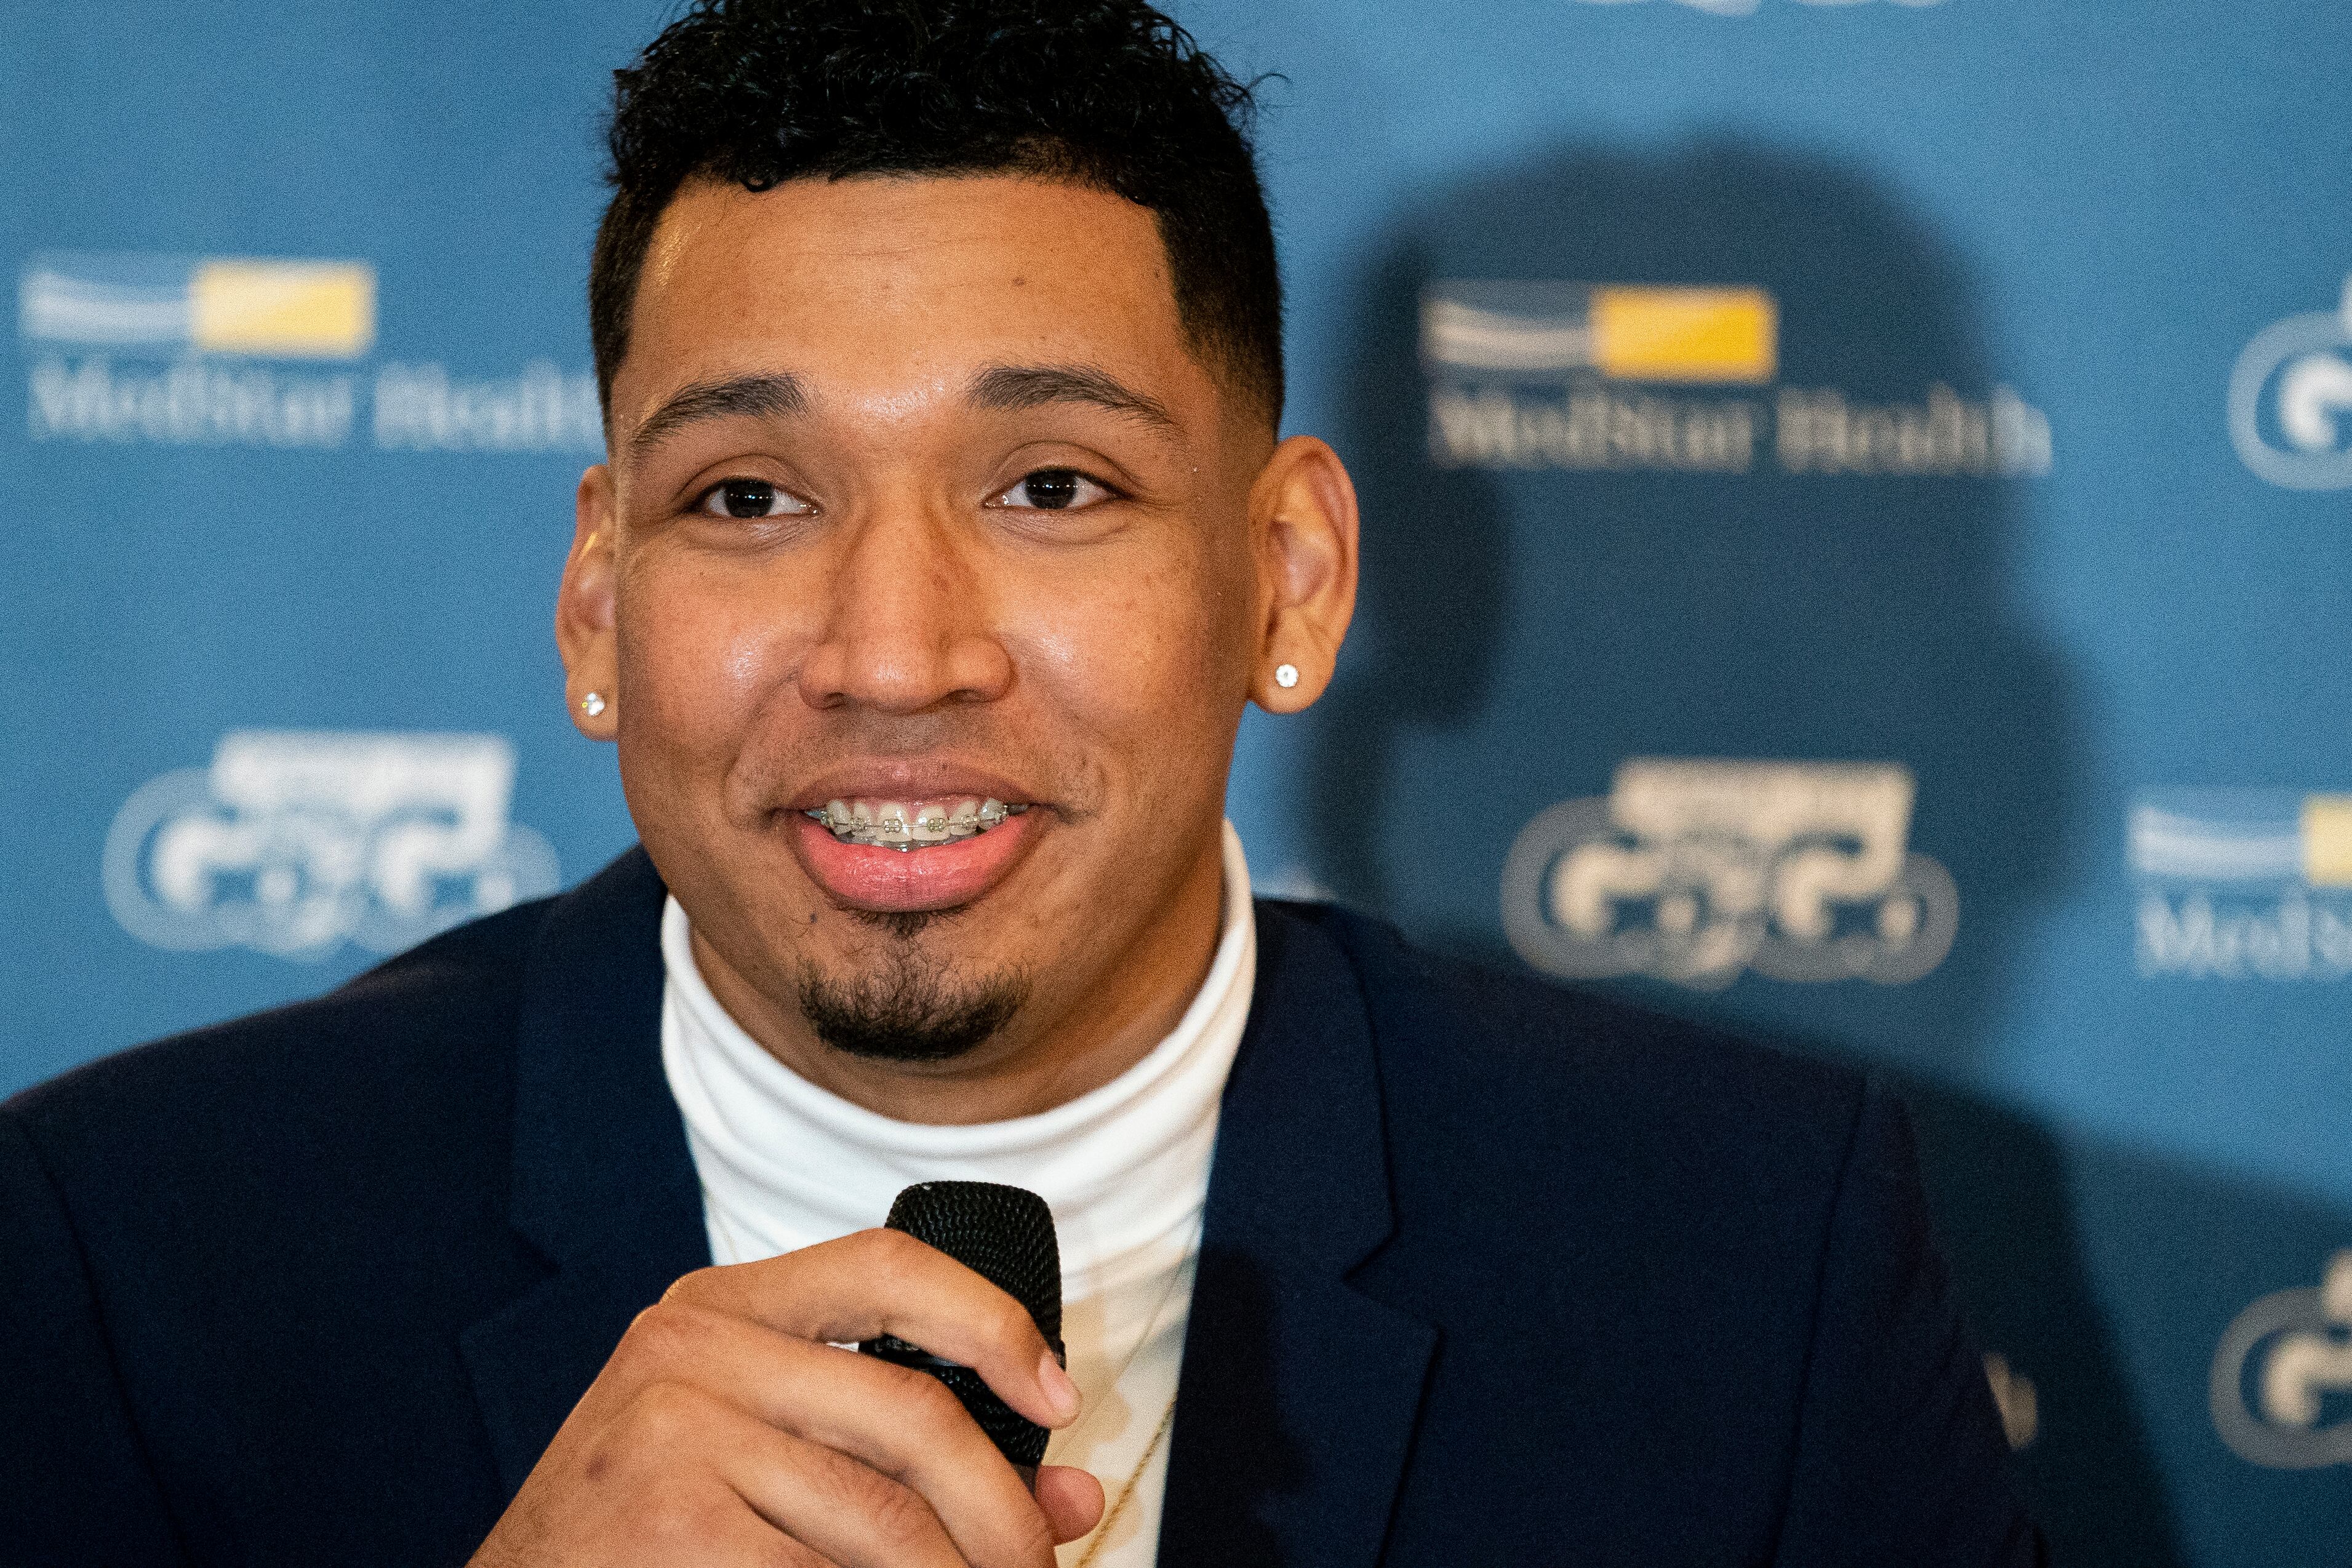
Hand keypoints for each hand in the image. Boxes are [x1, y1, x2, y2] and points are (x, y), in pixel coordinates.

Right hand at [468, 1228, 1105, 1566]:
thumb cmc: (643, 1537)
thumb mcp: (760, 1460)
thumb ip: (904, 1461)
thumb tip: (1069, 1497)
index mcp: (718, 1310)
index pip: (887, 1265)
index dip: (993, 1325)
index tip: (1057, 1398)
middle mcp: (688, 1350)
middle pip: (914, 1416)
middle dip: (1004, 1515)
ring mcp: (672, 1436)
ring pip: (889, 1522)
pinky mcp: (671, 1526)